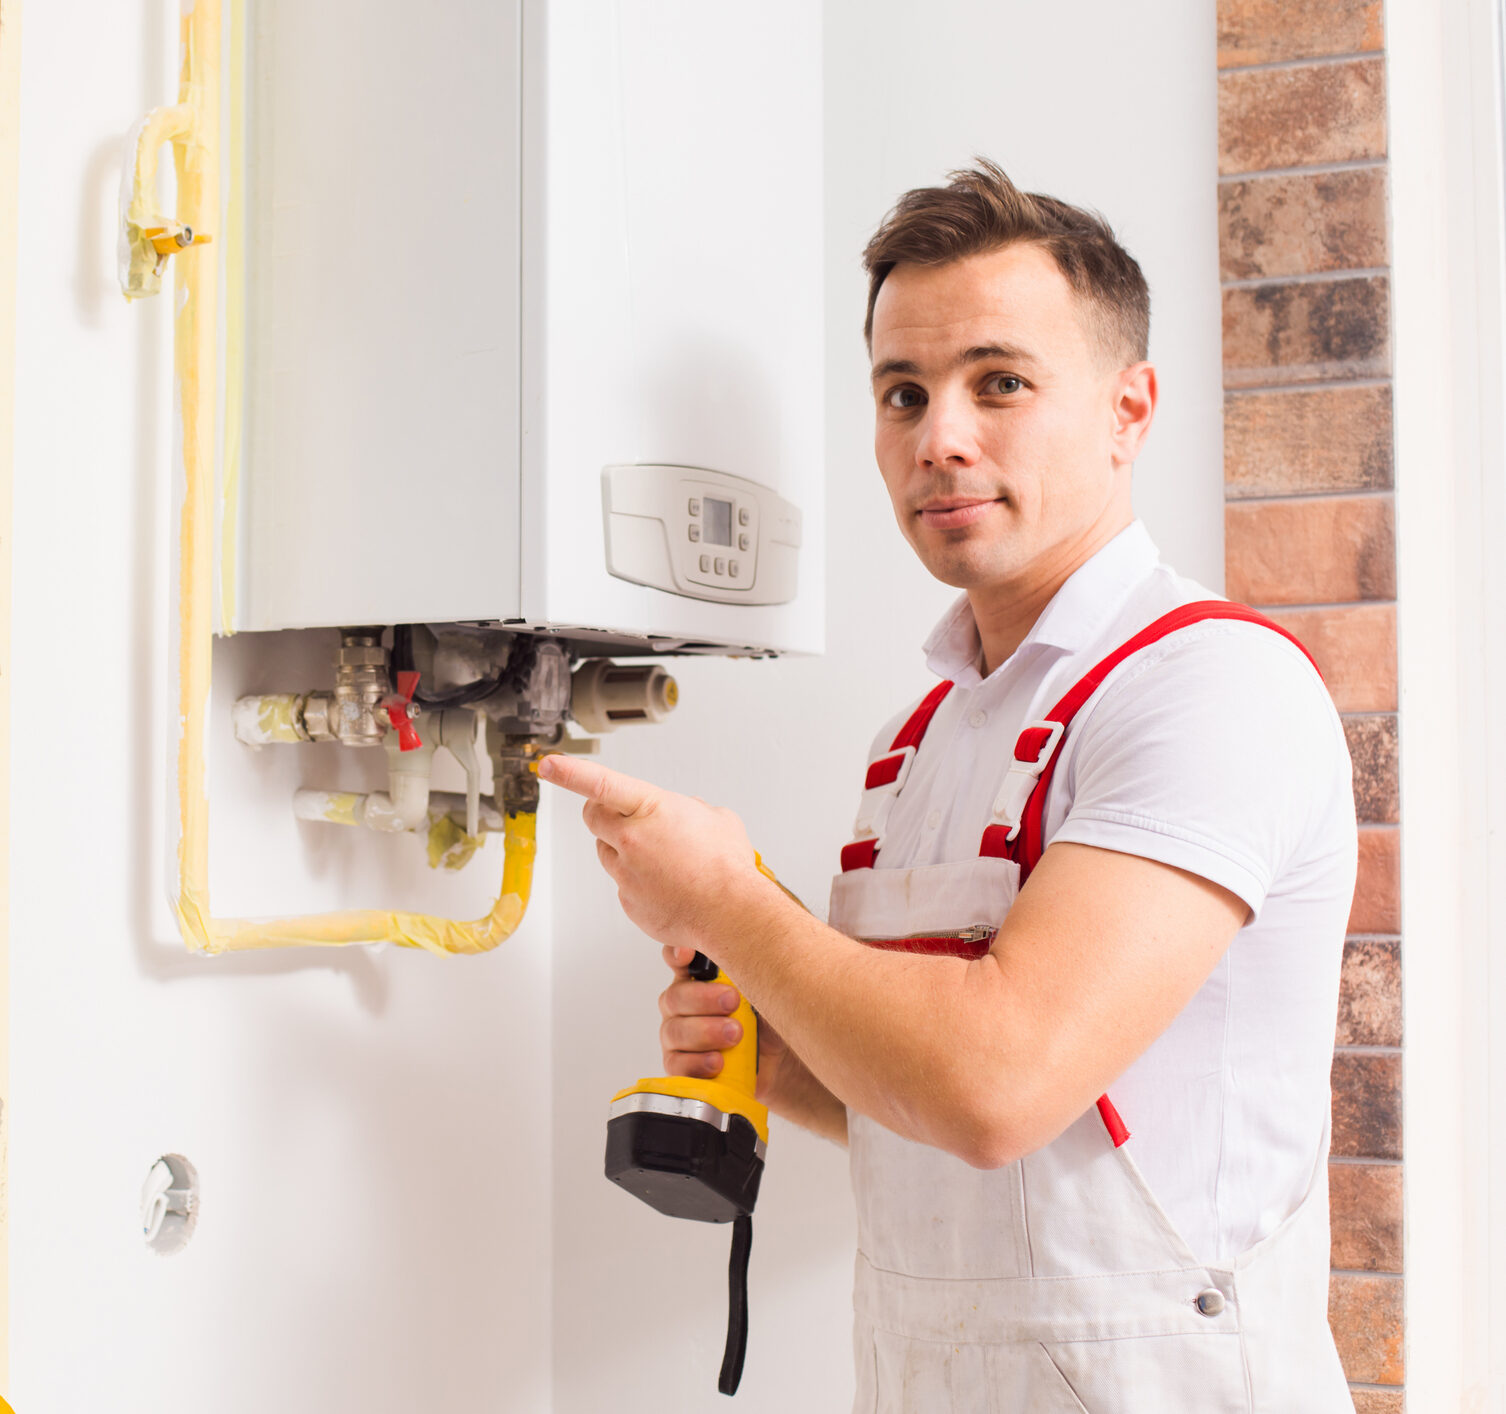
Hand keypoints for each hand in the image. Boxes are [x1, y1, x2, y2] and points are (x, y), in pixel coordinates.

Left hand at [536, 754, 768, 952]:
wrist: (731, 912)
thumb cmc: (727, 866)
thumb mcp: (718, 818)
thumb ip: (695, 810)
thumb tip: (690, 812)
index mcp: (651, 809)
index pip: (599, 783)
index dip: (569, 772)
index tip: (547, 764)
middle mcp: (631, 840)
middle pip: (593, 818)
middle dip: (603, 813)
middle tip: (622, 817)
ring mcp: (626, 873)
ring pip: (607, 853)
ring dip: (623, 849)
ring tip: (659, 859)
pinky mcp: (628, 902)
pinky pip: (624, 886)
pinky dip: (639, 883)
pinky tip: (667, 886)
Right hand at [658, 945, 796, 1107]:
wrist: (782, 1060)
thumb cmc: (769, 1017)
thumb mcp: (765, 989)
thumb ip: (748, 970)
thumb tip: (739, 959)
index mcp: (698, 976)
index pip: (677, 957)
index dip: (677, 954)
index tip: (687, 954)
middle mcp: (683, 1003)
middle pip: (675, 997)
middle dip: (704, 999)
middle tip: (733, 1002)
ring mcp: (679, 1035)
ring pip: (674, 1031)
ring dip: (705, 1032)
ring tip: (735, 1035)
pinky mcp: (683, 1066)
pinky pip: (676, 1065)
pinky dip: (697, 1063)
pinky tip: (718, 1061)